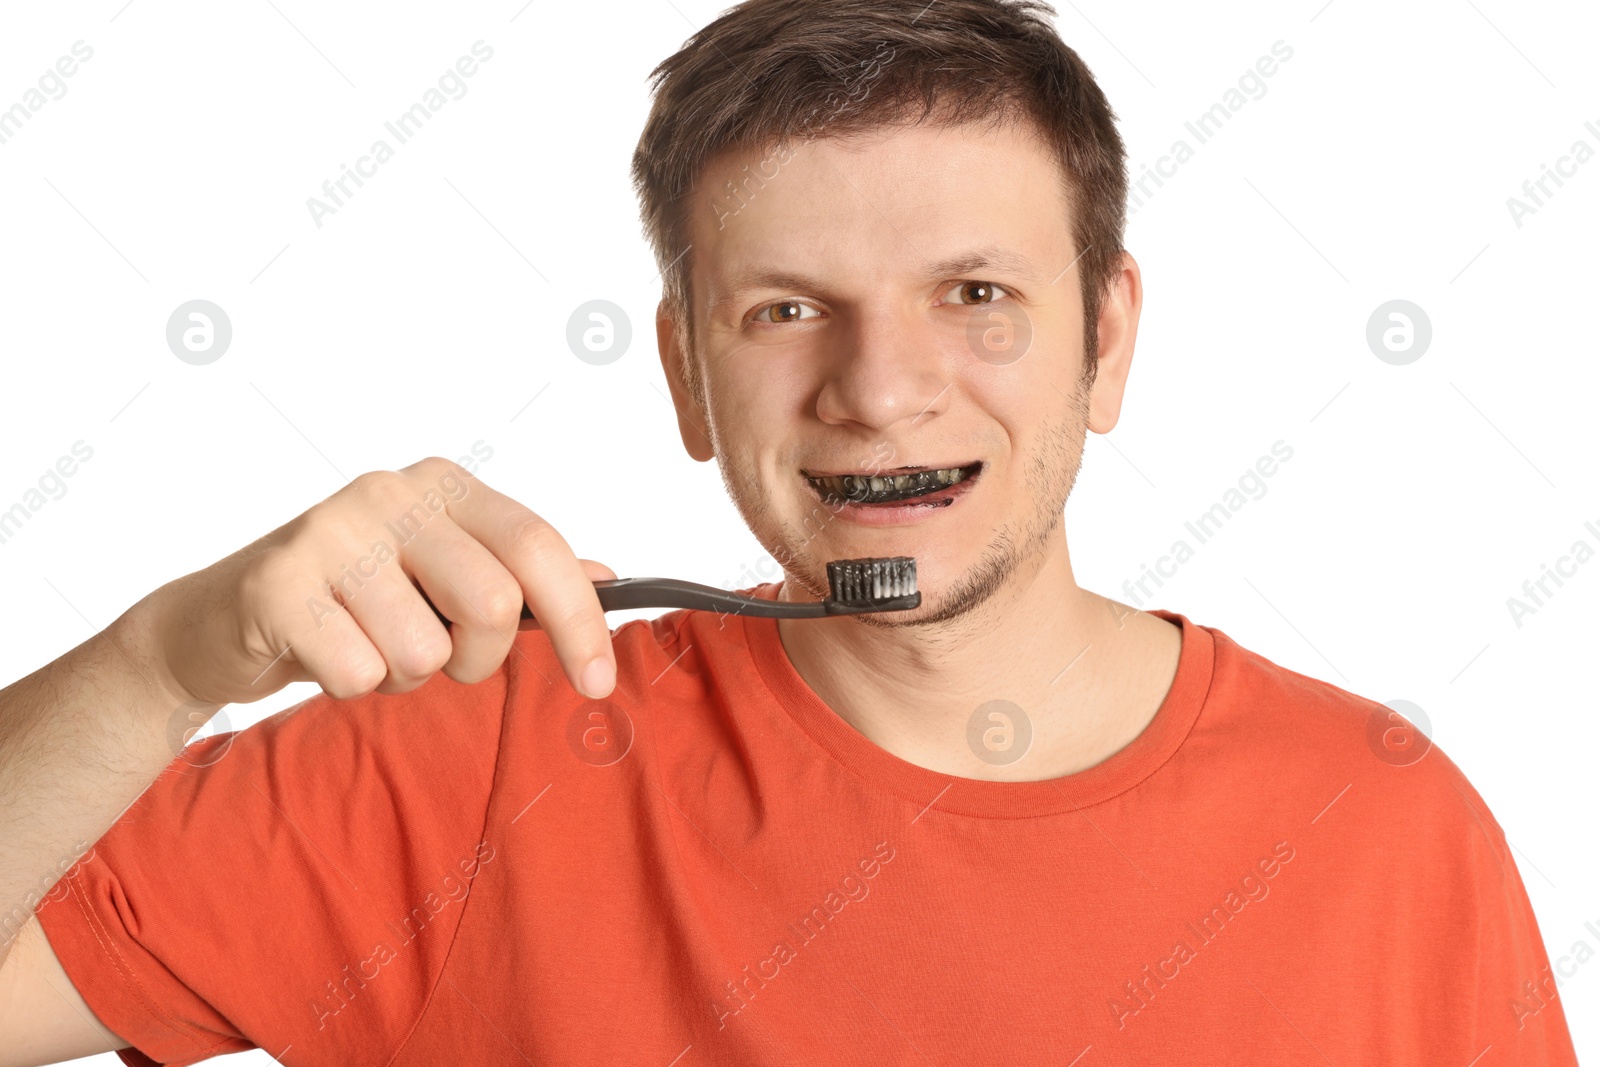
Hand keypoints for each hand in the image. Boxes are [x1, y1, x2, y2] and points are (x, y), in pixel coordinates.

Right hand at [142, 457, 615, 707]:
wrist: (222, 621)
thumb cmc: (352, 600)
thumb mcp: (444, 576)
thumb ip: (521, 575)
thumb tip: (607, 578)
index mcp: (445, 486)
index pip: (539, 547)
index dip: (581, 622)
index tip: (600, 683)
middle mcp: (391, 493)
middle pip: (494, 606)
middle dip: (478, 659)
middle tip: (439, 655)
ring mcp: (331, 531)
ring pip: (425, 651)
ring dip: (406, 676)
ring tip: (368, 645)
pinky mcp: (278, 584)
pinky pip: (361, 673)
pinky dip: (353, 685)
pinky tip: (324, 652)